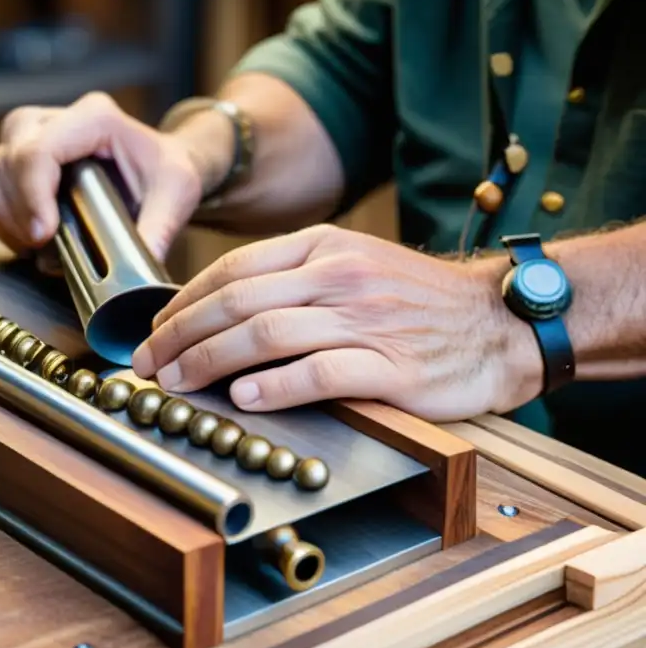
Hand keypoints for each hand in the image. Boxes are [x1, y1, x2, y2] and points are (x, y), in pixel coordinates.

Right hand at [0, 92, 208, 261]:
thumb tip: (138, 276)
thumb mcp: (176, 195)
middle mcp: (54, 119)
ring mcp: (30, 137)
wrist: (156, 165)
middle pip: (7, 160)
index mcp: (94, 118)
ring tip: (36, 246)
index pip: (40, 149)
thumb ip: (158, 232)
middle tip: (43, 247)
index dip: (32, 194)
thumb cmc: (163, 171)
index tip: (43, 235)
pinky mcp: (15, 159)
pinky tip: (27, 239)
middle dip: (18, 212)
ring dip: (4, 219)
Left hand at [131, 224, 542, 420]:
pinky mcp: (391, 366)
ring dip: (210, 360)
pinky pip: (320, 373)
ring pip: (267, 334)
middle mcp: (339, 276)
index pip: (233, 269)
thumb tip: (221, 309)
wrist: (498, 321)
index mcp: (325, 247)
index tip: (156, 329)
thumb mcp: (354, 265)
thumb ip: (293, 279)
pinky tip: (244, 399)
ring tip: (179, 383)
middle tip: (149, 364)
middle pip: (237, 302)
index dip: (184, 301)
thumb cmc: (417, 300)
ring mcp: (365, 319)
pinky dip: (275, 387)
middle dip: (180, 335)